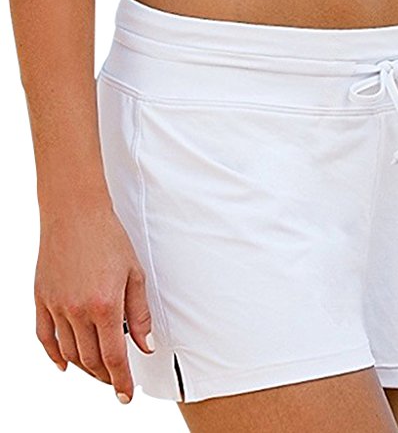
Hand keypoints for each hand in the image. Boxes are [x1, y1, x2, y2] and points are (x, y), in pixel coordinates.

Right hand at [34, 204, 154, 403]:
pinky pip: (44, 337)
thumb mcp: (134, 275)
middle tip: (116, 380)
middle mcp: (77, 311)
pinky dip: (54, 355)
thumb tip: (146, 346)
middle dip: (106, 376)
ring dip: (85, 367)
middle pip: (90, 360)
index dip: (121, 380)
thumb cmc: (109, 239)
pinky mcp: (41, 299)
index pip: (114, 357)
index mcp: (105, 305)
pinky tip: (65, 363)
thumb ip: (140, 314)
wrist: (76, 213)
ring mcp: (55, 306)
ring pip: (69, 352)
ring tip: (99, 371)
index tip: (126, 394)